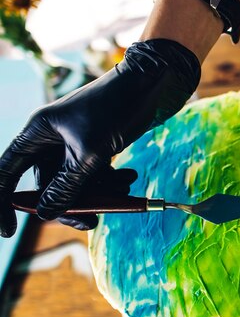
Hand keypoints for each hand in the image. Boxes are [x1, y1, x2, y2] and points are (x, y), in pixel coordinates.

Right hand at [0, 39, 199, 236]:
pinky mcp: (95, 148)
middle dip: (71, 204)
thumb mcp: (90, 153)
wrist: (148, 84)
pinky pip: (94, 176)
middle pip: (47, 186)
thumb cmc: (114, 109)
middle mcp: (49, 140)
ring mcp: (73, 145)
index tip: (7, 232)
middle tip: (92, 221)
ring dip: (99, 193)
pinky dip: (111, 182)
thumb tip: (47, 214)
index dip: (4, 203)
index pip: (7, 174)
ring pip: (75, 184)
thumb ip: (67, 186)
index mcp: (36, 134)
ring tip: (124, 189)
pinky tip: (129, 177)